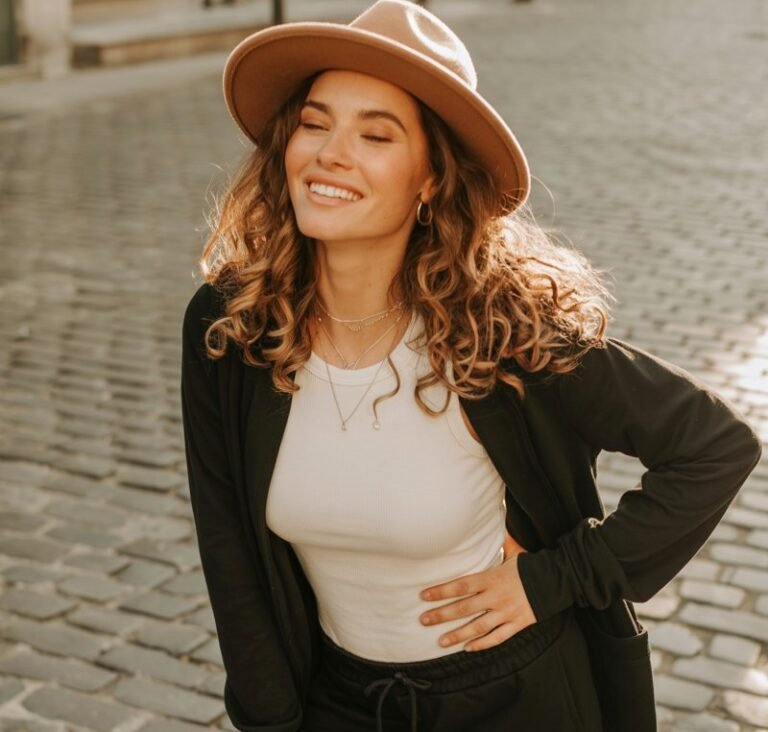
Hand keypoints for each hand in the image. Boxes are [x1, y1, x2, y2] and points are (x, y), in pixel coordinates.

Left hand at [418, 531, 536, 651]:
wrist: (557, 580)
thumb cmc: (532, 565)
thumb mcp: (515, 551)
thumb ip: (501, 541)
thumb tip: (493, 523)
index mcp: (491, 578)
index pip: (461, 586)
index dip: (441, 591)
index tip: (424, 596)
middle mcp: (496, 597)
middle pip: (464, 608)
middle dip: (442, 615)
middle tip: (424, 620)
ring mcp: (506, 613)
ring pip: (477, 627)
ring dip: (458, 634)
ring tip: (441, 641)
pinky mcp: (517, 625)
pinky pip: (497, 638)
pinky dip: (482, 644)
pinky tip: (468, 648)